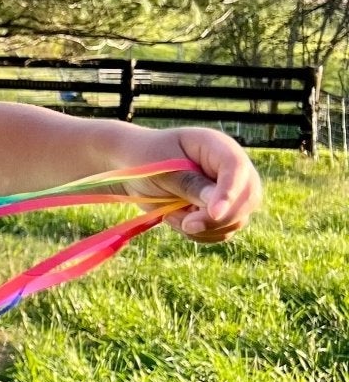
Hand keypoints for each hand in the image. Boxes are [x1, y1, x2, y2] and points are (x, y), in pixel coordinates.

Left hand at [122, 127, 261, 242]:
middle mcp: (231, 169)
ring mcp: (229, 192)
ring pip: (236, 220)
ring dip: (204, 228)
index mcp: (217, 147)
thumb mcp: (162, 167)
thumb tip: (216, 207)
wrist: (134, 169)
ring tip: (171, 215)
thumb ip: (189, 184)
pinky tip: (177, 220)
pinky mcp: (221, 211)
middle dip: (218, 219)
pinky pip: (222, 232)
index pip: (236, 168)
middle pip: (247, 198)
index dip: (229, 193)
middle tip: (186, 224)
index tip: (213, 213)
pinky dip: (200, 234)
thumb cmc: (146, 158)